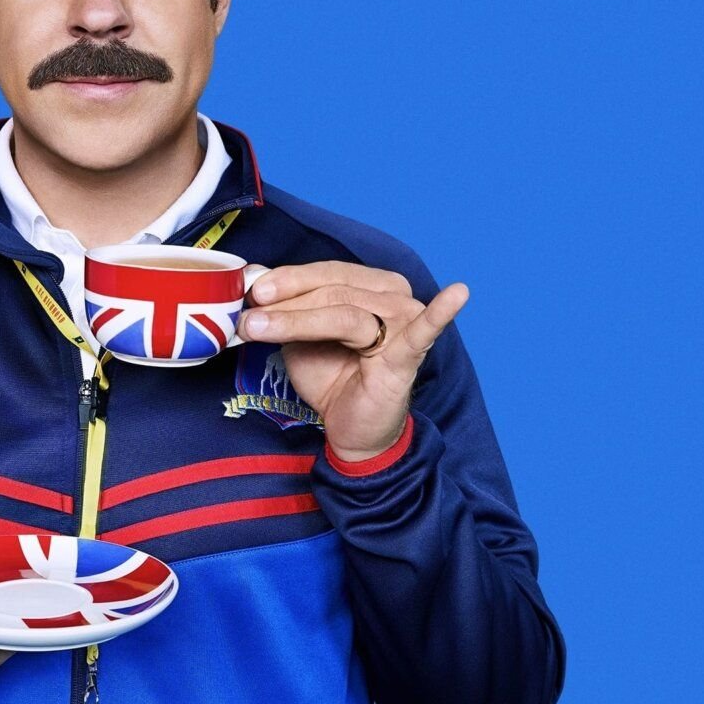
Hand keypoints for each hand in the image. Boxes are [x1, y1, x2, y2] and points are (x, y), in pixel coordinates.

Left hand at [237, 261, 468, 463]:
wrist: (350, 430)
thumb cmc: (332, 376)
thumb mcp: (298, 337)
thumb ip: (283, 308)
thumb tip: (252, 279)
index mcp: (369, 285)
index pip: (326, 273)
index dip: (287, 280)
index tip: (251, 292)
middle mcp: (392, 297)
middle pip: (332, 290)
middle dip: (285, 303)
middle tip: (247, 317)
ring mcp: (404, 324)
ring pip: (346, 312)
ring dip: (297, 319)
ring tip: (259, 328)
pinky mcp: (408, 356)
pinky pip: (424, 332)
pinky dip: (440, 313)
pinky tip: (456, 295)